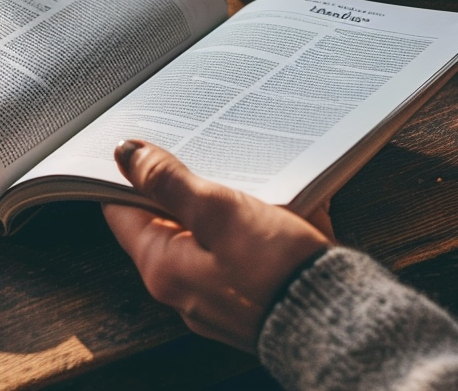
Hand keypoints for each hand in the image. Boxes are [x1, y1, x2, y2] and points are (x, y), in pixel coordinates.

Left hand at [102, 139, 331, 350]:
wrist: (336, 320)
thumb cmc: (275, 270)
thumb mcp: (218, 212)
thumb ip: (170, 182)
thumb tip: (126, 155)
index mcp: (163, 266)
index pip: (120, 210)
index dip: (122, 172)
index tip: (135, 138)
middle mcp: (182, 283)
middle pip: (162, 218)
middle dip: (173, 179)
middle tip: (189, 138)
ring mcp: (216, 289)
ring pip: (203, 228)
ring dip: (215, 195)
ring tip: (232, 159)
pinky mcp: (248, 288)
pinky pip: (236, 242)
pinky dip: (246, 215)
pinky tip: (268, 191)